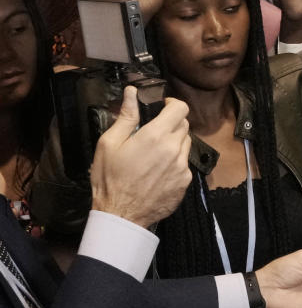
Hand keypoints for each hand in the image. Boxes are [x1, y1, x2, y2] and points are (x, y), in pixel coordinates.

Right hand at [90, 87, 191, 228]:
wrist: (120, 215)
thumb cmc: (110, 179)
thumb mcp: (109, 144)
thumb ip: (126, 116)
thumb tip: (132, 92)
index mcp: (156, 136)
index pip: (180, 108)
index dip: (173, 104)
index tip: (163, 107)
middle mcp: (174, 149)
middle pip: (184, 125)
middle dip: (171, 123)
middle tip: (153, 131)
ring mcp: (182, 166)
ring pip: (186, 143)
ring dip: (174, 142)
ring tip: (154, 152)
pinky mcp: (185, 181)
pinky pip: (184, 163)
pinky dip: (175, 161)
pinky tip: (158, 170)